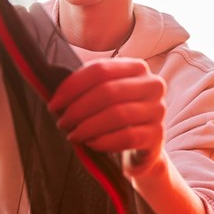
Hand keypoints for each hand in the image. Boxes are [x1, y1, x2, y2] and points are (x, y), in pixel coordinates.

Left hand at [49, 58, 166, 173]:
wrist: (142, 145)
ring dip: (88, 126)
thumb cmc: (116, 115)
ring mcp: (158, 110)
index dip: (73, 86)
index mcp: (137, 67)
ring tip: (73, 135)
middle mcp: (153, 85)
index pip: (100, 69)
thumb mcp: (106, 94)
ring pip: (117, 115)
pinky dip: (103, 141)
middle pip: (108, 91)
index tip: (54, 103)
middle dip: (79, 108)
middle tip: (62, 122)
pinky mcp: (157, 135)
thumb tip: (54, 90)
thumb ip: (88, 86)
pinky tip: (90, 144)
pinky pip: (126, 137)